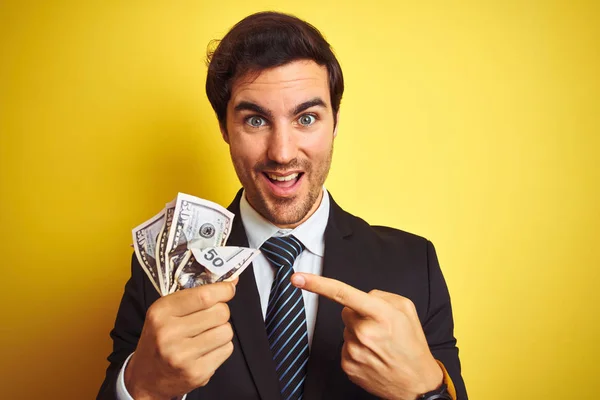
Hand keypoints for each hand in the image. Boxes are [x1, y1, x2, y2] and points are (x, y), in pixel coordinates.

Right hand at [124, 279, 237, 399]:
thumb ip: (195, 295)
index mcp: (161, 312)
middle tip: (209, 318)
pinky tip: (206, 351)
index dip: (223, 290)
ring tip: (206, 336)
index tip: (229, 288)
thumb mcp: (166, 313)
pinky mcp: (197, 373)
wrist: (146, 380)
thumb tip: (231, 282)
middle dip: (221, 312)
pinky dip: (221, 348)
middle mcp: (169, 333)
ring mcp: (183, 355)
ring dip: (222, 331)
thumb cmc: (159, 340)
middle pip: (220, 312)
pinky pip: (227, 349)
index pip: (204, 296)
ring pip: (226, 331)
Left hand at [291, 273, 441, 399]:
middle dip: (358, 314)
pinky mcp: (347, 365)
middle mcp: (363, 332)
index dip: (317, 284)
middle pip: (346, 311)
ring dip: (358, 333)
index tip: (298, 277)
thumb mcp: (406, 310)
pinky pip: (344, 346)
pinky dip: (356, 348)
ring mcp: (353, 351)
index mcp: (380, 315)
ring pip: (346, 330)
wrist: (416, 384)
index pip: (342, 294)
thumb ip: (382, 296)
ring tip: (379, 345)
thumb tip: (363, 296)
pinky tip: (372, 355)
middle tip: (379, 328)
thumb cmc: (412, 345)